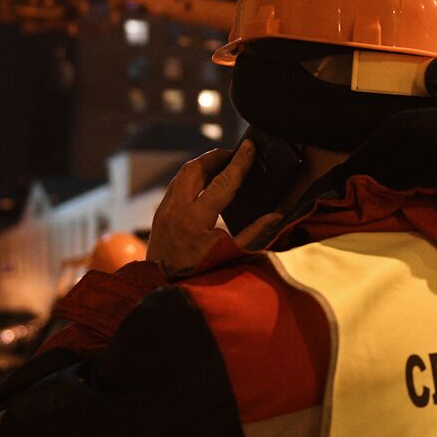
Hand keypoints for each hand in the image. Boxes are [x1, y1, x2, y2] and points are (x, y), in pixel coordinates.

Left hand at [148, 142, 254, 277]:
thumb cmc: (200, 275)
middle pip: (194, 169)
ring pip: (182, 175)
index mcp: (195, 219)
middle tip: (235, 153)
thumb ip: (255, 234)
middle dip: (216, 157)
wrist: (162, 290)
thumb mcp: (231, 256)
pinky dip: (192, 178)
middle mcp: (176, 210)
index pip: (222, 181)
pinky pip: (176, 186)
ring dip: (202, 166)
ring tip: (222, 164)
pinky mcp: (160, 216)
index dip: (239, 162)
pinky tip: (205, 183)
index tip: (250, 146)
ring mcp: (164, 212)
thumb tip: (277, 215)